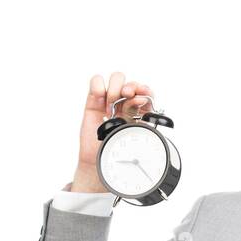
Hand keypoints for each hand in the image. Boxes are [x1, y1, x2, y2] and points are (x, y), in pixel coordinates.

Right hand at [71, 72, 158, 192]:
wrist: (98, 162)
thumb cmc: (118, 152)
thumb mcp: (135, 138)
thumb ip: (143, 123)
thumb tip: (146, 107)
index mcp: (139, 112)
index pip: (145, 93)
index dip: (145, 90)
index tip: (143, 95)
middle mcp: (125, 104)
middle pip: (131, 83)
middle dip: (131, 87)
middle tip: (127, 96)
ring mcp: (109, 101)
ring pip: (117, 78)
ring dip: (115, 88)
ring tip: (111, 106)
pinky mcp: (93, 100)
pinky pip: (96, 81)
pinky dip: (98, 85)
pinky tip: (100, 100)